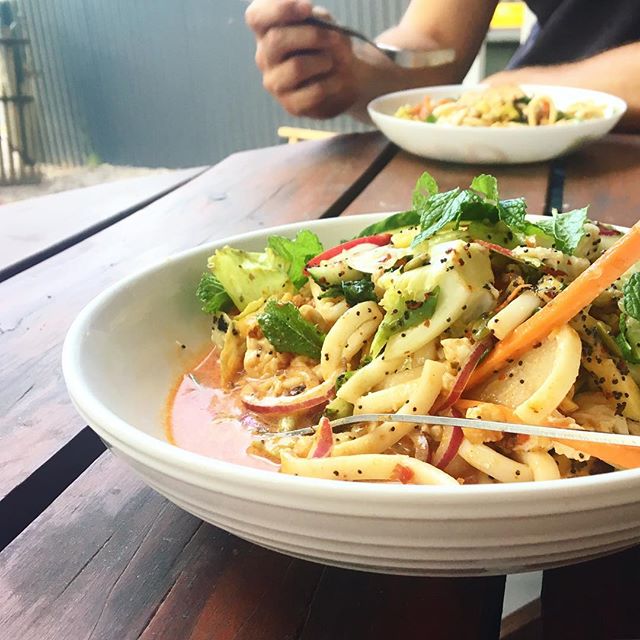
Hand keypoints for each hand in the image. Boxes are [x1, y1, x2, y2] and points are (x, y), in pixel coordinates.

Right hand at [245, 0, 359, 117]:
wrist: (344, 81)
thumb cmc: (328, 47)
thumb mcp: (325, 25)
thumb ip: (316, 19)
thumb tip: (311, 18)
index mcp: (267, 31)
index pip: (255, 16)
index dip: (278, 9)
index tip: (307, 8)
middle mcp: (265, 57)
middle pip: (276, 40)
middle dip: (311, 35)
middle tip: (334, 37)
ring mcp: (275, 83)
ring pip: (296, 67)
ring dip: (323, 61)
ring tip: (331, 62)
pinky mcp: (291, 105)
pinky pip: (314, 91)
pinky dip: (332, 83)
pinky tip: (336, 82)